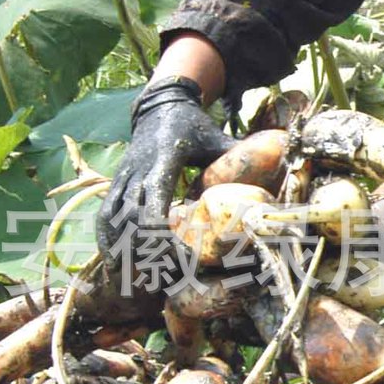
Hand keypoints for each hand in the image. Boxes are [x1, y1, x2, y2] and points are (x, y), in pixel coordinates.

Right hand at [97, 78, 232, 284]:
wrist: (161, 105)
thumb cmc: (195, 127)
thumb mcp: (218, 138)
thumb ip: (240, 157)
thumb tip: (278, 168)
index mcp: (164, 159)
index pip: (154, 199)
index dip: (158, 229)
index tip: (172, 254)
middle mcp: (139, 168)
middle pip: (132, 215)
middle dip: (142, 247)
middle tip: (159, 275)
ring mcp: (124, 175)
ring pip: (114, 216)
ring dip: (120, 247)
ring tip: (129, 278)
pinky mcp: (117, 181)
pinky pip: (106, 212)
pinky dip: (107, 237)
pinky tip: (112, 260)